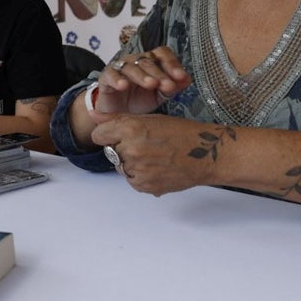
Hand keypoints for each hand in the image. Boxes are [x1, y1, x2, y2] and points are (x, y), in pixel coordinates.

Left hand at [92, 114, 222, 195]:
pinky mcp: (145, 186)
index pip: (99, 135)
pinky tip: (158, 167)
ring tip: (154, 156)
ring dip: (131, 162)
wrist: (207, 154)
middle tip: (146, 144)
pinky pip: (132, 180)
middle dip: (122, 147)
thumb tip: (93, 114)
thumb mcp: (149, 118)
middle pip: (111, 151)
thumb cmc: (181, 132)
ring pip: (121, 166)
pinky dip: (141, 175)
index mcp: (130, 129)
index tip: (117, 134)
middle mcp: (131, 150)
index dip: (108, 134)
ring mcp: (138, 170)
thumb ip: (117, 119)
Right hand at [94, 48, 191, 116]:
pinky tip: (124, 86)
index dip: (172, 63)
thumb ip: (172, 87)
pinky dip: (117, 79)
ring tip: (151, 85)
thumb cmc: (139, 100)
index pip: (162, 54)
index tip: (181, 77)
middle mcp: (135, 61)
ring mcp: (120, 68)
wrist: (116, 113)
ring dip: (142, 76)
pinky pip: (111, 75)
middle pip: (148, 61)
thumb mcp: (159, 96)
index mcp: (151, 62)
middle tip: (168, 86)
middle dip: (160, 74)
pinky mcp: (106, 78)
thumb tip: (187, 79)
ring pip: (131, 67)